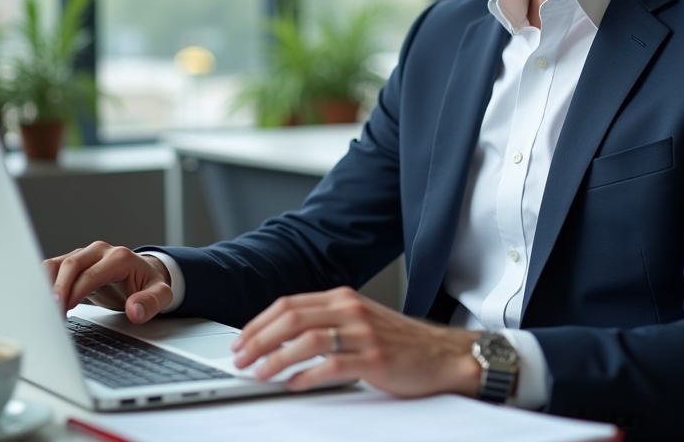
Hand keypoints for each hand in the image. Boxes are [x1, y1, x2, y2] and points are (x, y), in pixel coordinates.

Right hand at [43, 241, 172, 323]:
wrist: (144, 274)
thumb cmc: (149, 284)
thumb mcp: (161, 295)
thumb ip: (150, 302)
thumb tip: (134, 311)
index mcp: (119, 257)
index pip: (91, 274)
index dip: (75, 292)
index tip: (64, 310)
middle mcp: (100, 252)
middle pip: (71, 265)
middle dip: (58, 289)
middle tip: (50, 312)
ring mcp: (85, 255)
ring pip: (57, 264)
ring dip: (46, 285)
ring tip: (42, 307)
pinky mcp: (75, 262)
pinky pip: (53, 268)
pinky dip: (44, 282)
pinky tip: (40, 300)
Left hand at [231, 286, 481, 396]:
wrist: (443, 355)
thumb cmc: (400, 343)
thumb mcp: (359, 321)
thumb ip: (326, 323)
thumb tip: (281, 340)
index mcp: (343, 298)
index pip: (289, 304)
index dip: (259, 323)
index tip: (242, 341)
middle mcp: (350, 310)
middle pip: (292, 318)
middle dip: (259, 340)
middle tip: (241, 359)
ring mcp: (363, 333)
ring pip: (307, 339)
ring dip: (276, 358)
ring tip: (259, 373)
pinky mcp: (375, 358)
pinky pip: (332, 365)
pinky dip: (307, 376)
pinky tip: (293, 385)